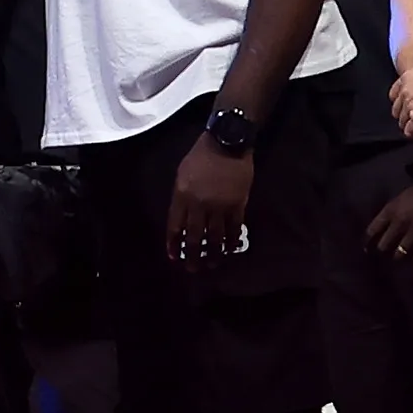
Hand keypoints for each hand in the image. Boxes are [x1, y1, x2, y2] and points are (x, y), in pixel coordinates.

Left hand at [164, 135, 253, 263]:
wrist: (227, 143)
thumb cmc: (200, 156)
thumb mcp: (181, 174)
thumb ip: (180, 198)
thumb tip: (182, 222)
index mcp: (182, 195)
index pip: (175, 226)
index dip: (174, 243)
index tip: (174, 256)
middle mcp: (199, 204)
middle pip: (195, 236)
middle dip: (192, 255)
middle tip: (193, 269)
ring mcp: (220, 206)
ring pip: (215, 237)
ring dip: (213, 253)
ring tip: (211, 264)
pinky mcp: (238, 205)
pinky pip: (234, 229)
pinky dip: (231, 242)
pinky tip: (229, 250)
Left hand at [363, 180, 412, 258]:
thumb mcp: (398, 199)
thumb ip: (389, 212)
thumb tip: (382, 226)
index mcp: (390, 212)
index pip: (372, 230)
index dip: (367, 240)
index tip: (366, 247)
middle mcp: (398, 224)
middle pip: (384, 245)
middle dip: (382, 250)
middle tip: (382, 253)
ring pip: (400, 253)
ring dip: (398, 256)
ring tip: (398, 257)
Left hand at [387, 52, 412, 139]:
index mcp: (406, 79)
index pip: (394, 95)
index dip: (401, 102)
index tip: (408, 106)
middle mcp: (404, 93)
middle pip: (396, 109)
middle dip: (403, 115)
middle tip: (412, 120)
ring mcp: (410, 106)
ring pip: (402, 121)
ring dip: (409, 125)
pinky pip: (410, 131)